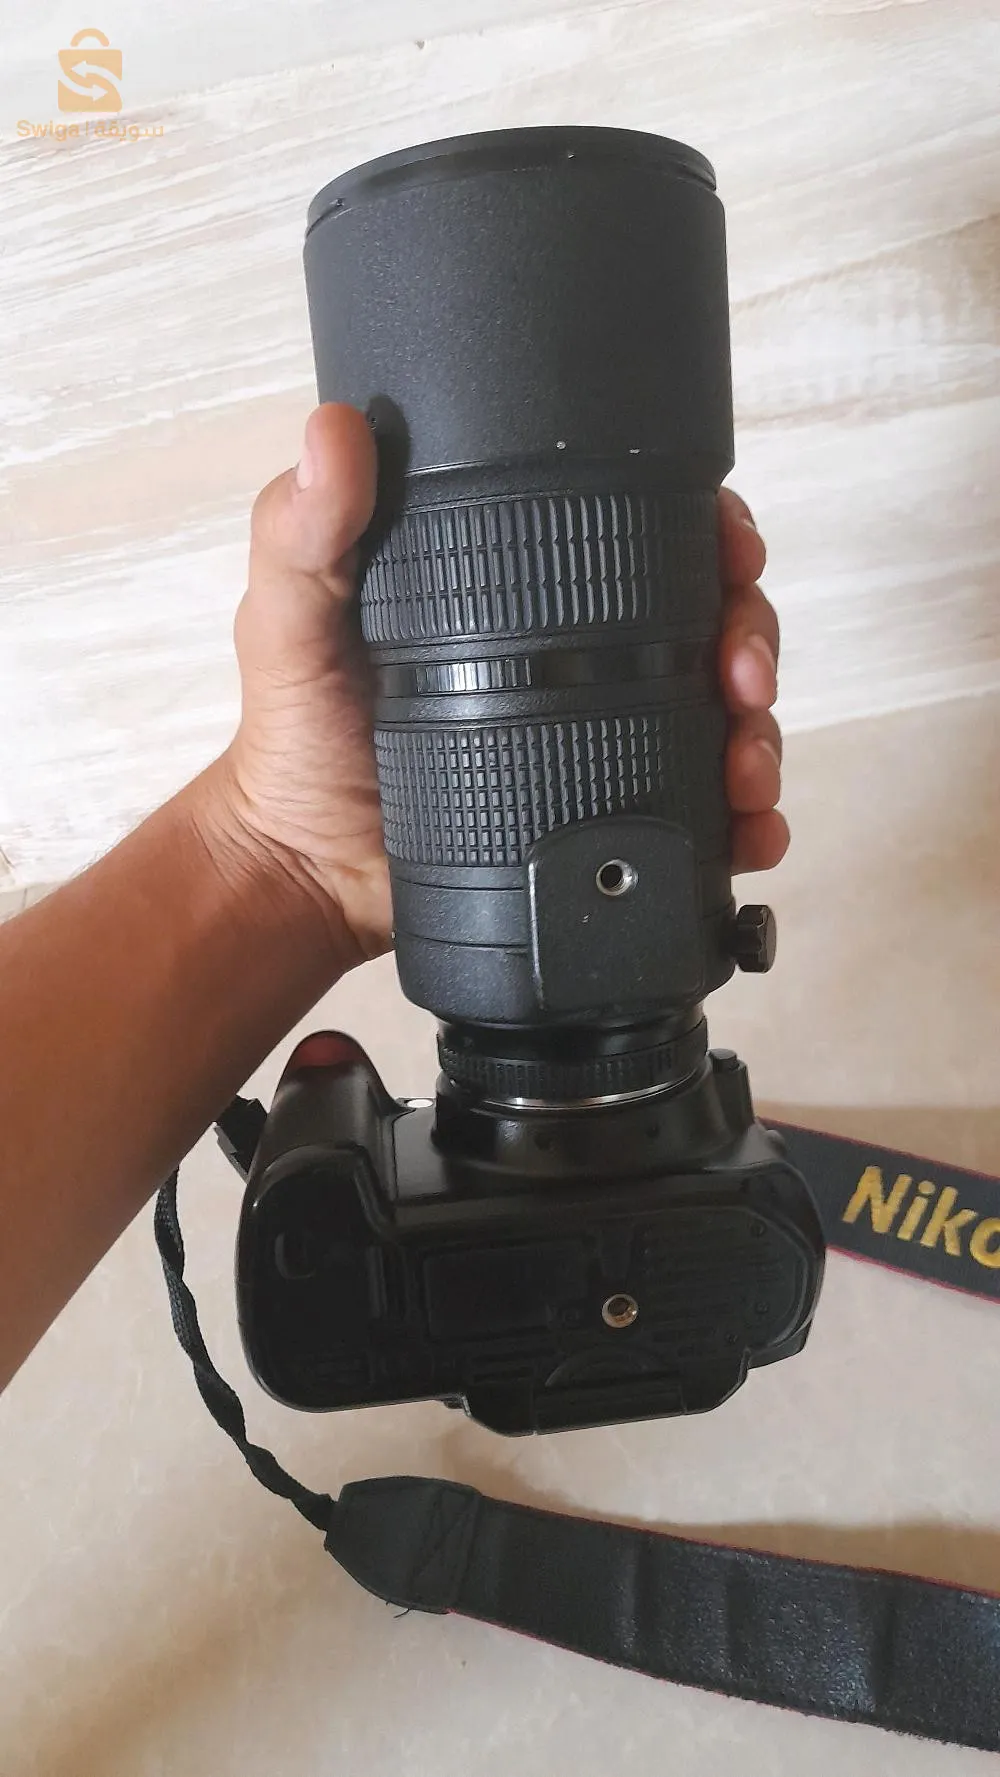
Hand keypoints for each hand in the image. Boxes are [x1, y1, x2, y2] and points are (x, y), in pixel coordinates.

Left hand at [215, 405, 786, 967]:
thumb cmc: (295, 740)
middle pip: (704, 619)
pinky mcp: (605, 817)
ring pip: (717, 715)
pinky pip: (697, 812)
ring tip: (747, 767)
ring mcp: (598, 737)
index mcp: (521, 589)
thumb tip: (335, 430)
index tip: (732, 546)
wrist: (308, 875)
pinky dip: (743, 822)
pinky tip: (750, 832)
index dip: (706, 529)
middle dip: (752, 636)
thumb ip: (302, 533)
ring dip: (759, 733)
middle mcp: (576, 655)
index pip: (640, 532)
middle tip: (742, 676)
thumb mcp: (290, 620)